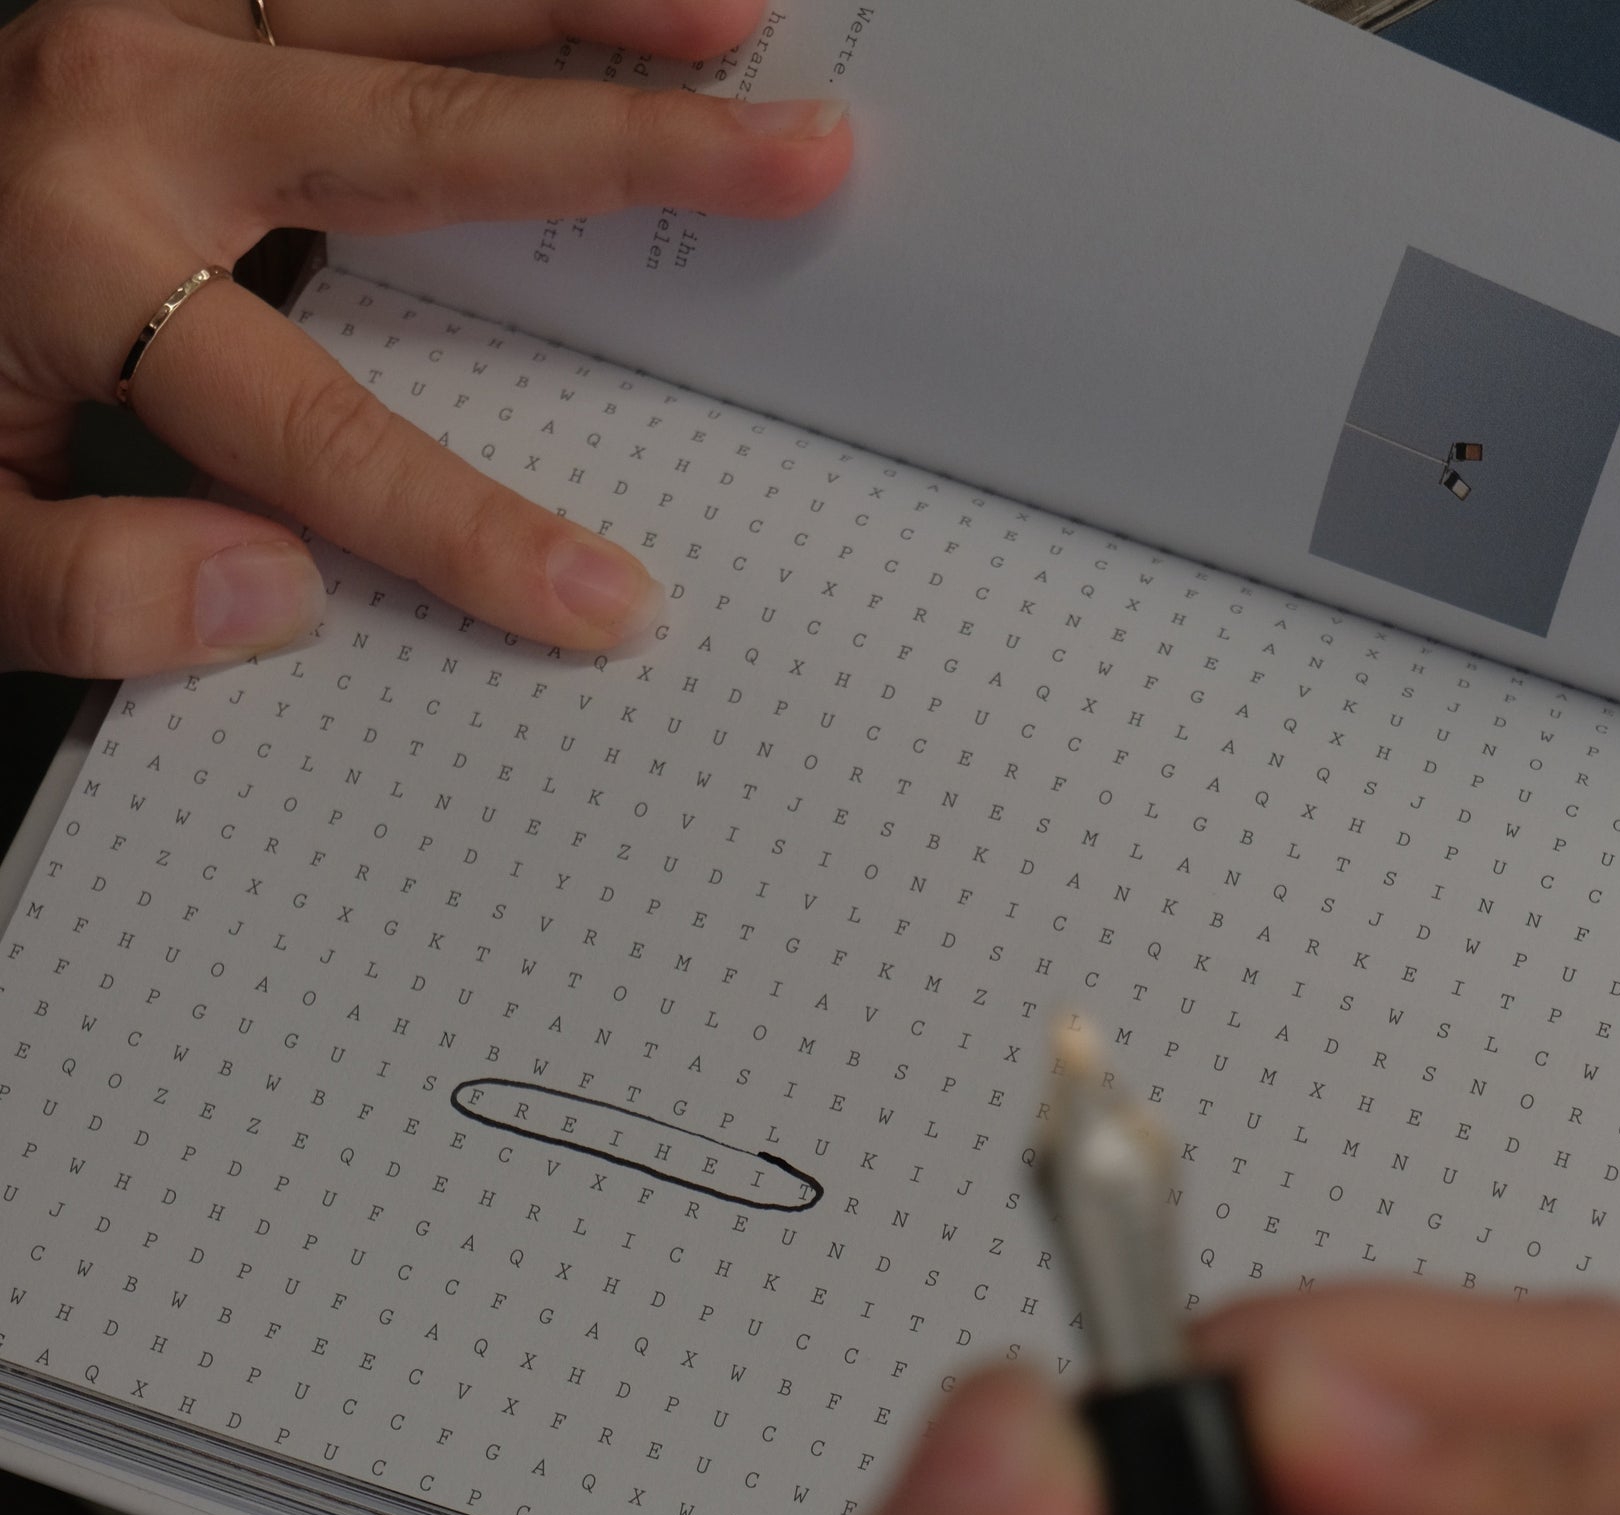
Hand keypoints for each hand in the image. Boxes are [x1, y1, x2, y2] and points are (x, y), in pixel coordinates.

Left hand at [0, 0, 850, 674]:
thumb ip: (80, 590)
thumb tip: (271, 597)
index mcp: (72, 257)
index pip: (317, 424)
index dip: (470, 526)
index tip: (603, 601)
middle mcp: (121, 101)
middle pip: (427, 132)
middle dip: (632, 147)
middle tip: (796, 152)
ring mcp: (141, 18)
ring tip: (730, 13)